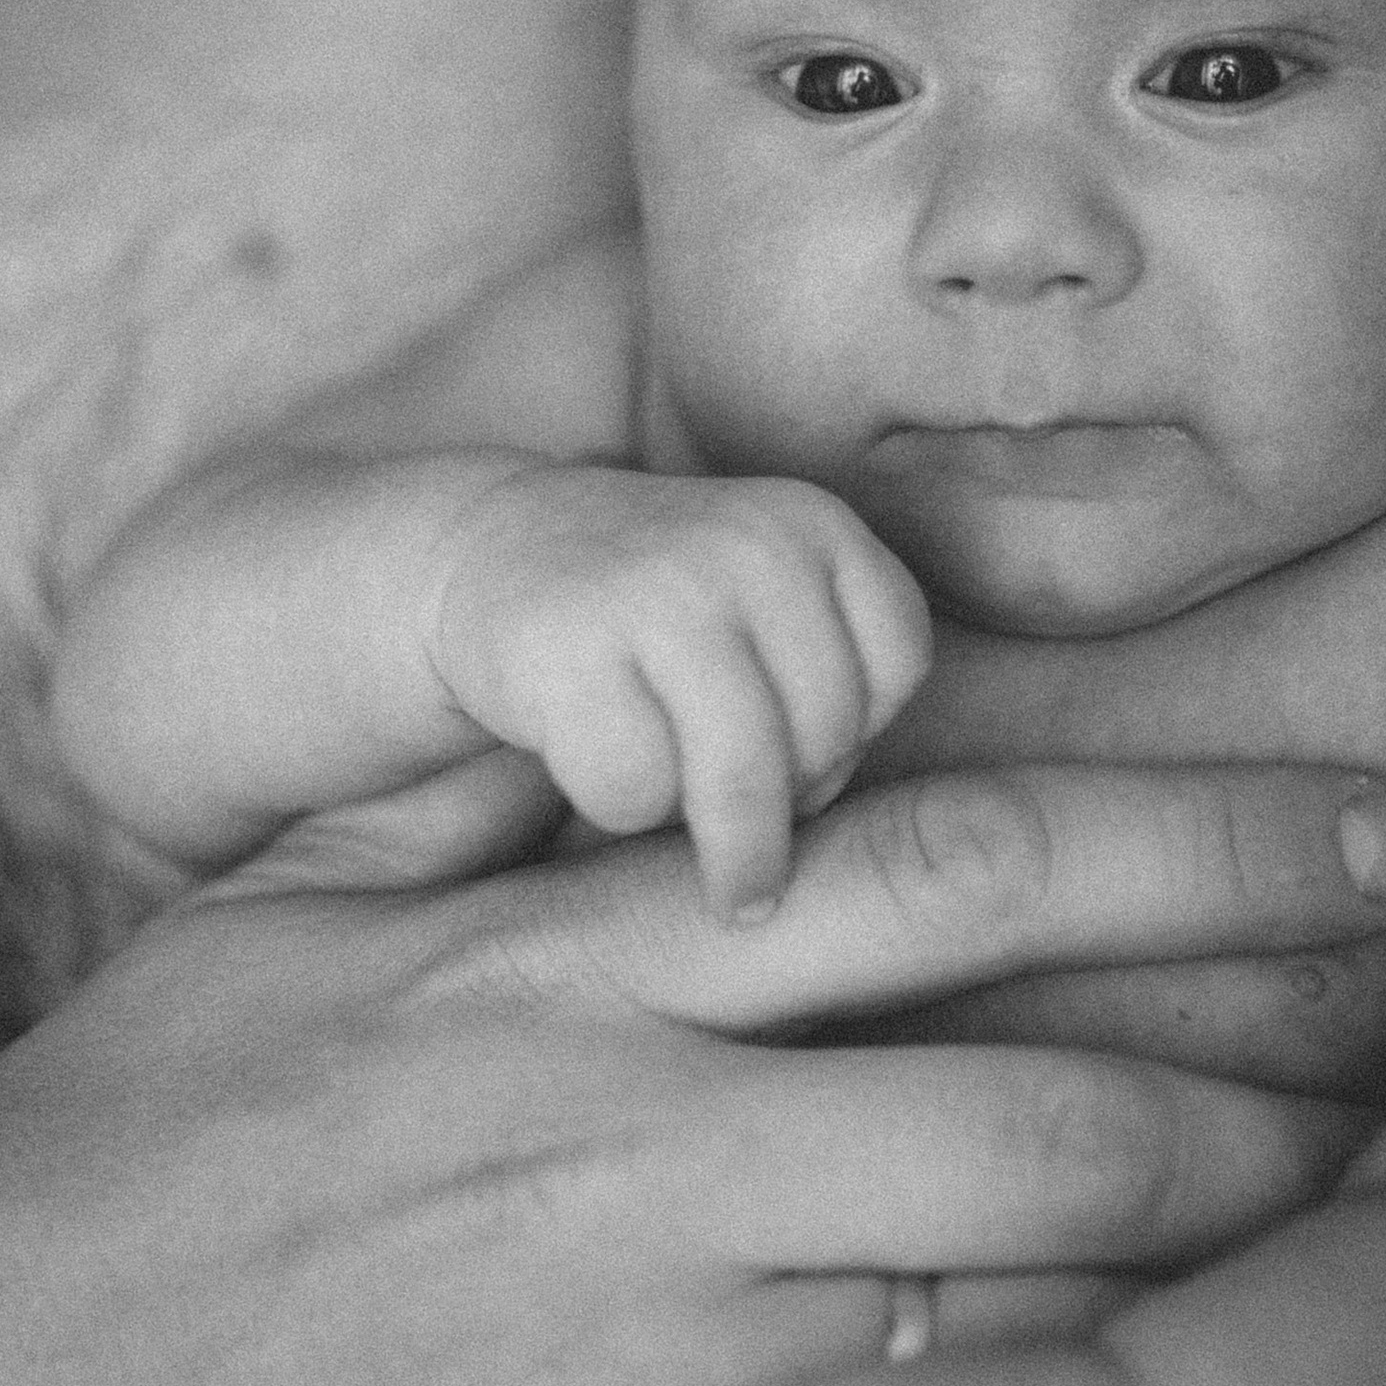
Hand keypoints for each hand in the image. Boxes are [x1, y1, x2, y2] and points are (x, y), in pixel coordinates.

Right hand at [0, 753, 1385, 1385]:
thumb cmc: (92, 1168)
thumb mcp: (263, 913)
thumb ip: (466, 778)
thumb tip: (634, 674)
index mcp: (556, 963)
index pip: (952, 856)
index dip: (1218, 844)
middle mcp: (623, 1150)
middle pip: (1060, 1103)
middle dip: (1290, 1088)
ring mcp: (624, 1377)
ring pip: (1026, 1318)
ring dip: (1216, 1289)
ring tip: (1323, 1268)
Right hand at [426, 465, 930, 915]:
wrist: (488, 545)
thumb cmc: (650, 608)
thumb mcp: (764, 597)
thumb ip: (827, 674)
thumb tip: (830, 817)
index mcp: (812, 522)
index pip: (897, 665)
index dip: (856, 732)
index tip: (800, 751)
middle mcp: (749, 545)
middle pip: (824, 735)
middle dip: (787, 798)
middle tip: (738, 811)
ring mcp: (660, 592)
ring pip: (741, 779)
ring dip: (722, 842)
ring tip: (711, 863)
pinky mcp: (571, 650)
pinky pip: (635, 789)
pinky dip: (620, 807)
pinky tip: (599, 766)